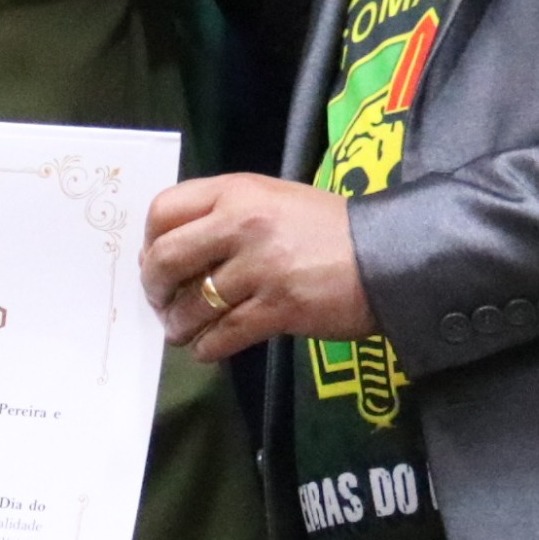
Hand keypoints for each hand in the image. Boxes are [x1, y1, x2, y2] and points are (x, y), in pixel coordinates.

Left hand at [141, 174, 375, 362]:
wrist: (389, 257)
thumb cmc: (328, 229)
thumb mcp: (273, 201)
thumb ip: (225, 216)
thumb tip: (172, 252)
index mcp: (237, 192)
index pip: (164, 209)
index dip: (149, 241)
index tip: (155, 262)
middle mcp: (242, 224)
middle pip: (167, 259)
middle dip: (155, 288)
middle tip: (162, 302)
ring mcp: (260, 267)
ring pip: (192, 304)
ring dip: (179, 325)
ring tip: (184, 331)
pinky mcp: (279, 308)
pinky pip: (223, 334)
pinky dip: (207, 346)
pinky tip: (209, 347)